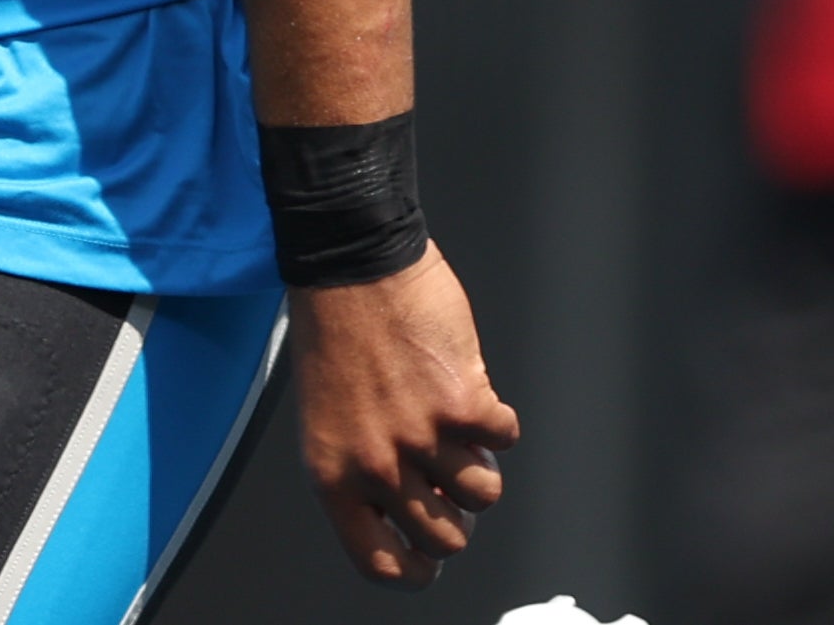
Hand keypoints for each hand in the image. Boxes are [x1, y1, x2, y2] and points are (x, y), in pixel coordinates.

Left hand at [292, 246, 519, 588]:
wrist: (351, 264)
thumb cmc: (333, 332)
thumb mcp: (328, 418)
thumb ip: (364, 470)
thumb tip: (416, 506)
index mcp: (334, 475)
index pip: (381, 563)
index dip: (415, 569)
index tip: (429, 562)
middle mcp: (377, 465)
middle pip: (446, 538)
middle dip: (454, 513)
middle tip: (445, 476)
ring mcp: (423, 438)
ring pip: (483, 495)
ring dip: (477, 461)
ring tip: (452, 422)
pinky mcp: (464, 404)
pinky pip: (505, 438)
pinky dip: (495, 415)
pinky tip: (465, 385)